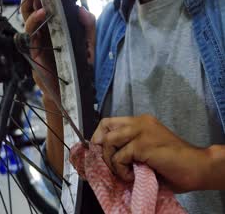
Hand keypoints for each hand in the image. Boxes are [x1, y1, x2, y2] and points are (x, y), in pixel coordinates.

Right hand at [21, 0, 95, 100]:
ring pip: (26, 14)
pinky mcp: (34, 51)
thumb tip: (77, 7)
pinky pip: (31, 32)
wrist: (73, 92)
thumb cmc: (76, 68)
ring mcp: (36, 40)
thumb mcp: (88, 42)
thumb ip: (86, 24)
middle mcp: (42, 30)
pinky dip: (36, 20)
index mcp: (52, 24)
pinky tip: (44, 12)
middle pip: (30, 2)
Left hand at [91, 114, 210, 191]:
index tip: (102, 152)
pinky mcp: (142, 145)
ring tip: (124, 172)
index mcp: (141, 122)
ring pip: (108, 141)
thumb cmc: (174, 162)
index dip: (100, 137)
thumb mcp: (146, 149)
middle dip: (101, 148)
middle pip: (105, 127)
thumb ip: (129, 146)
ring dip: (111, 160)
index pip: (110, 122)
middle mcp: (139, 122)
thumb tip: (105, 155)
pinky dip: (122, 171)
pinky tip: (133, 176)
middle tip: (110, 163)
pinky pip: (119, 158)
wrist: (198, 166)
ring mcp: (141, 132)